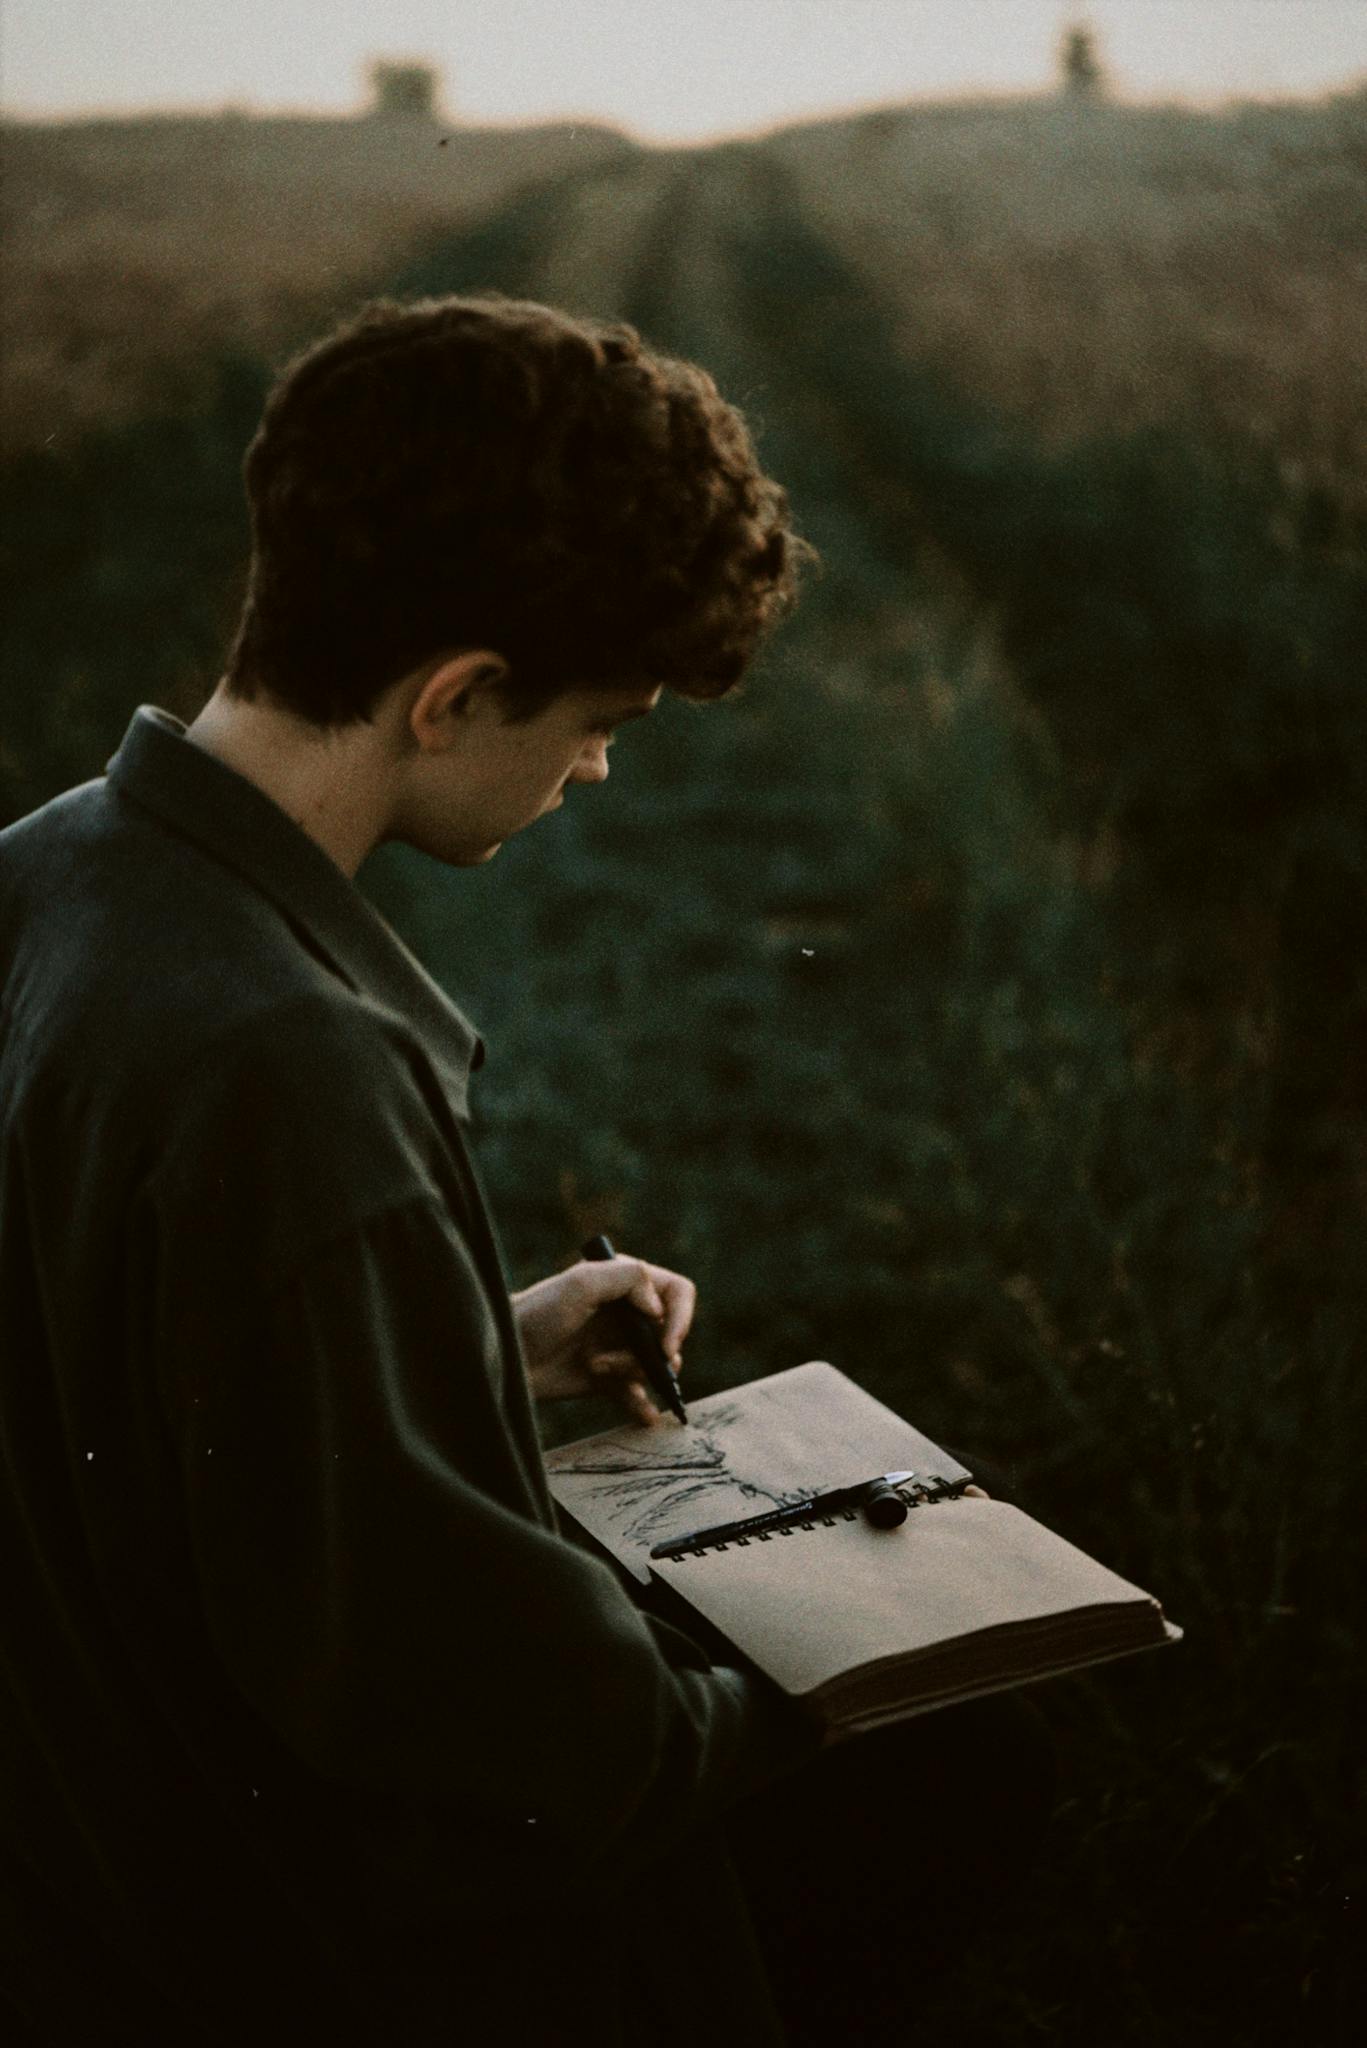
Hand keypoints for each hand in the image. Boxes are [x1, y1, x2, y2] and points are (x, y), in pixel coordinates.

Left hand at [511, 1254, 695, 1423]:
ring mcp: (617, 1346)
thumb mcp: (582, 1283)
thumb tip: (657, 1308)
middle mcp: (626, 1314)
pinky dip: (643, 1405)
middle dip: (652, 1354)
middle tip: (615, 1360)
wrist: (506, 1357)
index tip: (665, 1346)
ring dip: (631, 1372)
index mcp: (624, 1283)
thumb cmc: (538, 1314)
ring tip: (595, 1367)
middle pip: (669, 1335)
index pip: (676, 1293)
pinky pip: (637, 1393)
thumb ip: (628, 1278)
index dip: (680, 1319)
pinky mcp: (606, 1377)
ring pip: (653, 1366)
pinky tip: (645, 1416)